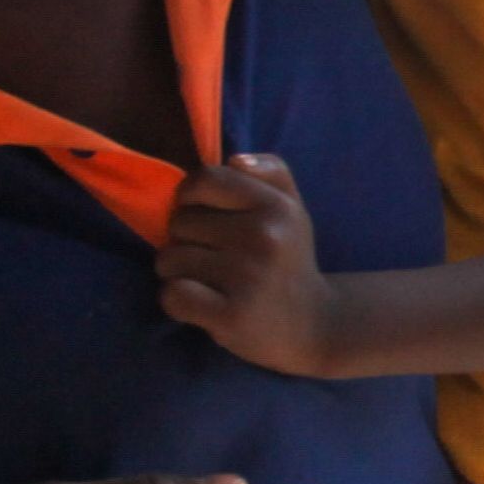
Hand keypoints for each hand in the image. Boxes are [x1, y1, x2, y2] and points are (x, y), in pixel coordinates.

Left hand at [160, 153, 338, 375]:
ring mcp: (247, 278)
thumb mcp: (293, 208)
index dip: (189, 196)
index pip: (204, 180)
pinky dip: (176, 301)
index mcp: (276, 206)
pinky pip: (172, 295)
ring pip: (169, 259)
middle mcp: (263, 237)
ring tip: (208, 281)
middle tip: (213, 257)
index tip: (200, 214)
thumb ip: (271, 171)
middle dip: (186, 239)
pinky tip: (200, 304)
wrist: (313, 325)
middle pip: (180, 222)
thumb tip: (235, 159)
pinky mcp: (231, 316)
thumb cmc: (289, 259)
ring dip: (178, 272)